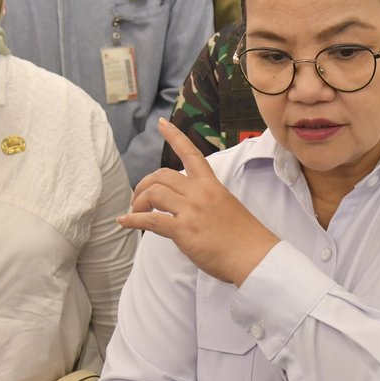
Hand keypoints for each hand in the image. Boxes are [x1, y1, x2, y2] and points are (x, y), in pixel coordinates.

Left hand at [119, 119, 279, 285]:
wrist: (254, 256)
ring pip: (154, 193)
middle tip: (139, 200)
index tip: (161, 124)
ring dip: (139, 202)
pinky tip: (124, 222)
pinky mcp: (183, 230)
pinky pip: (150, 220)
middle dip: (144, 185)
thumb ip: (206, 202)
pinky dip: (133, 220)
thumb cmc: (244, 238)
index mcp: (212, 185)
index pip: (191, 154)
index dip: (175, 137)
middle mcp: (200, 193)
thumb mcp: (227, 207)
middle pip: (162, 175)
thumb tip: (187, 210)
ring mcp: (191, 210)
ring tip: (136, 213)